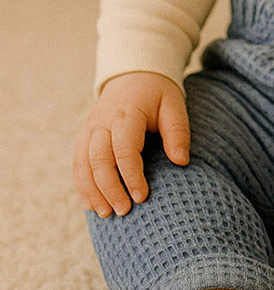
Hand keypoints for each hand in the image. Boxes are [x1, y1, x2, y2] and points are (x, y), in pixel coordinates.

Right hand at [73, 71, 189, 217]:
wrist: (133, 74)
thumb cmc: (157, 93)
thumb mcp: (174, 105)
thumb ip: (177, 132)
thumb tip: (181, 161)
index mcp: (127, 113)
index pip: (124, 149)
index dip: (131, 175)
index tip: (143, 197)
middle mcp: (103, 121)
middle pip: (98, 159)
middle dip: (109, 188)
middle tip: (125, 211)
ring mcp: (90, 128)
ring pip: (82, 163)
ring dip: (92, 191)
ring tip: (106, 214)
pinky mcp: (84, 136)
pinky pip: (77, 163)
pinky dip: (82, 185)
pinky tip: (91, 205)